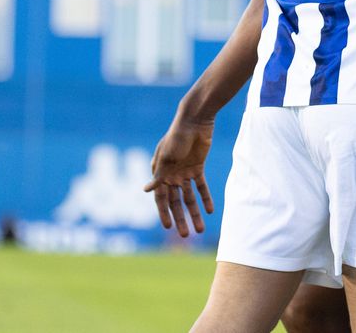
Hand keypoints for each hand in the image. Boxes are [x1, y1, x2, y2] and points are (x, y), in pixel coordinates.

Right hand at [144, 117, 214, 237]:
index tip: (168, 227)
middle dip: (180, 218)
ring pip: (189, 197)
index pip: (161, 198)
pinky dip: (205, 198)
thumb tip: (145, 190)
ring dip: (195, 212)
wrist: (195, 120)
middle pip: (176, 202)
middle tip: (185, 236)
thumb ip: (159, 175)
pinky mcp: (198, 167)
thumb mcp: (167, 157)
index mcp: (160, 173)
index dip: (164, 213)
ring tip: (200, 229)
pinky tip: (210, 211)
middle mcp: (171, 175)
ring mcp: (185, 172)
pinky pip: (201, 186)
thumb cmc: (177, 137)